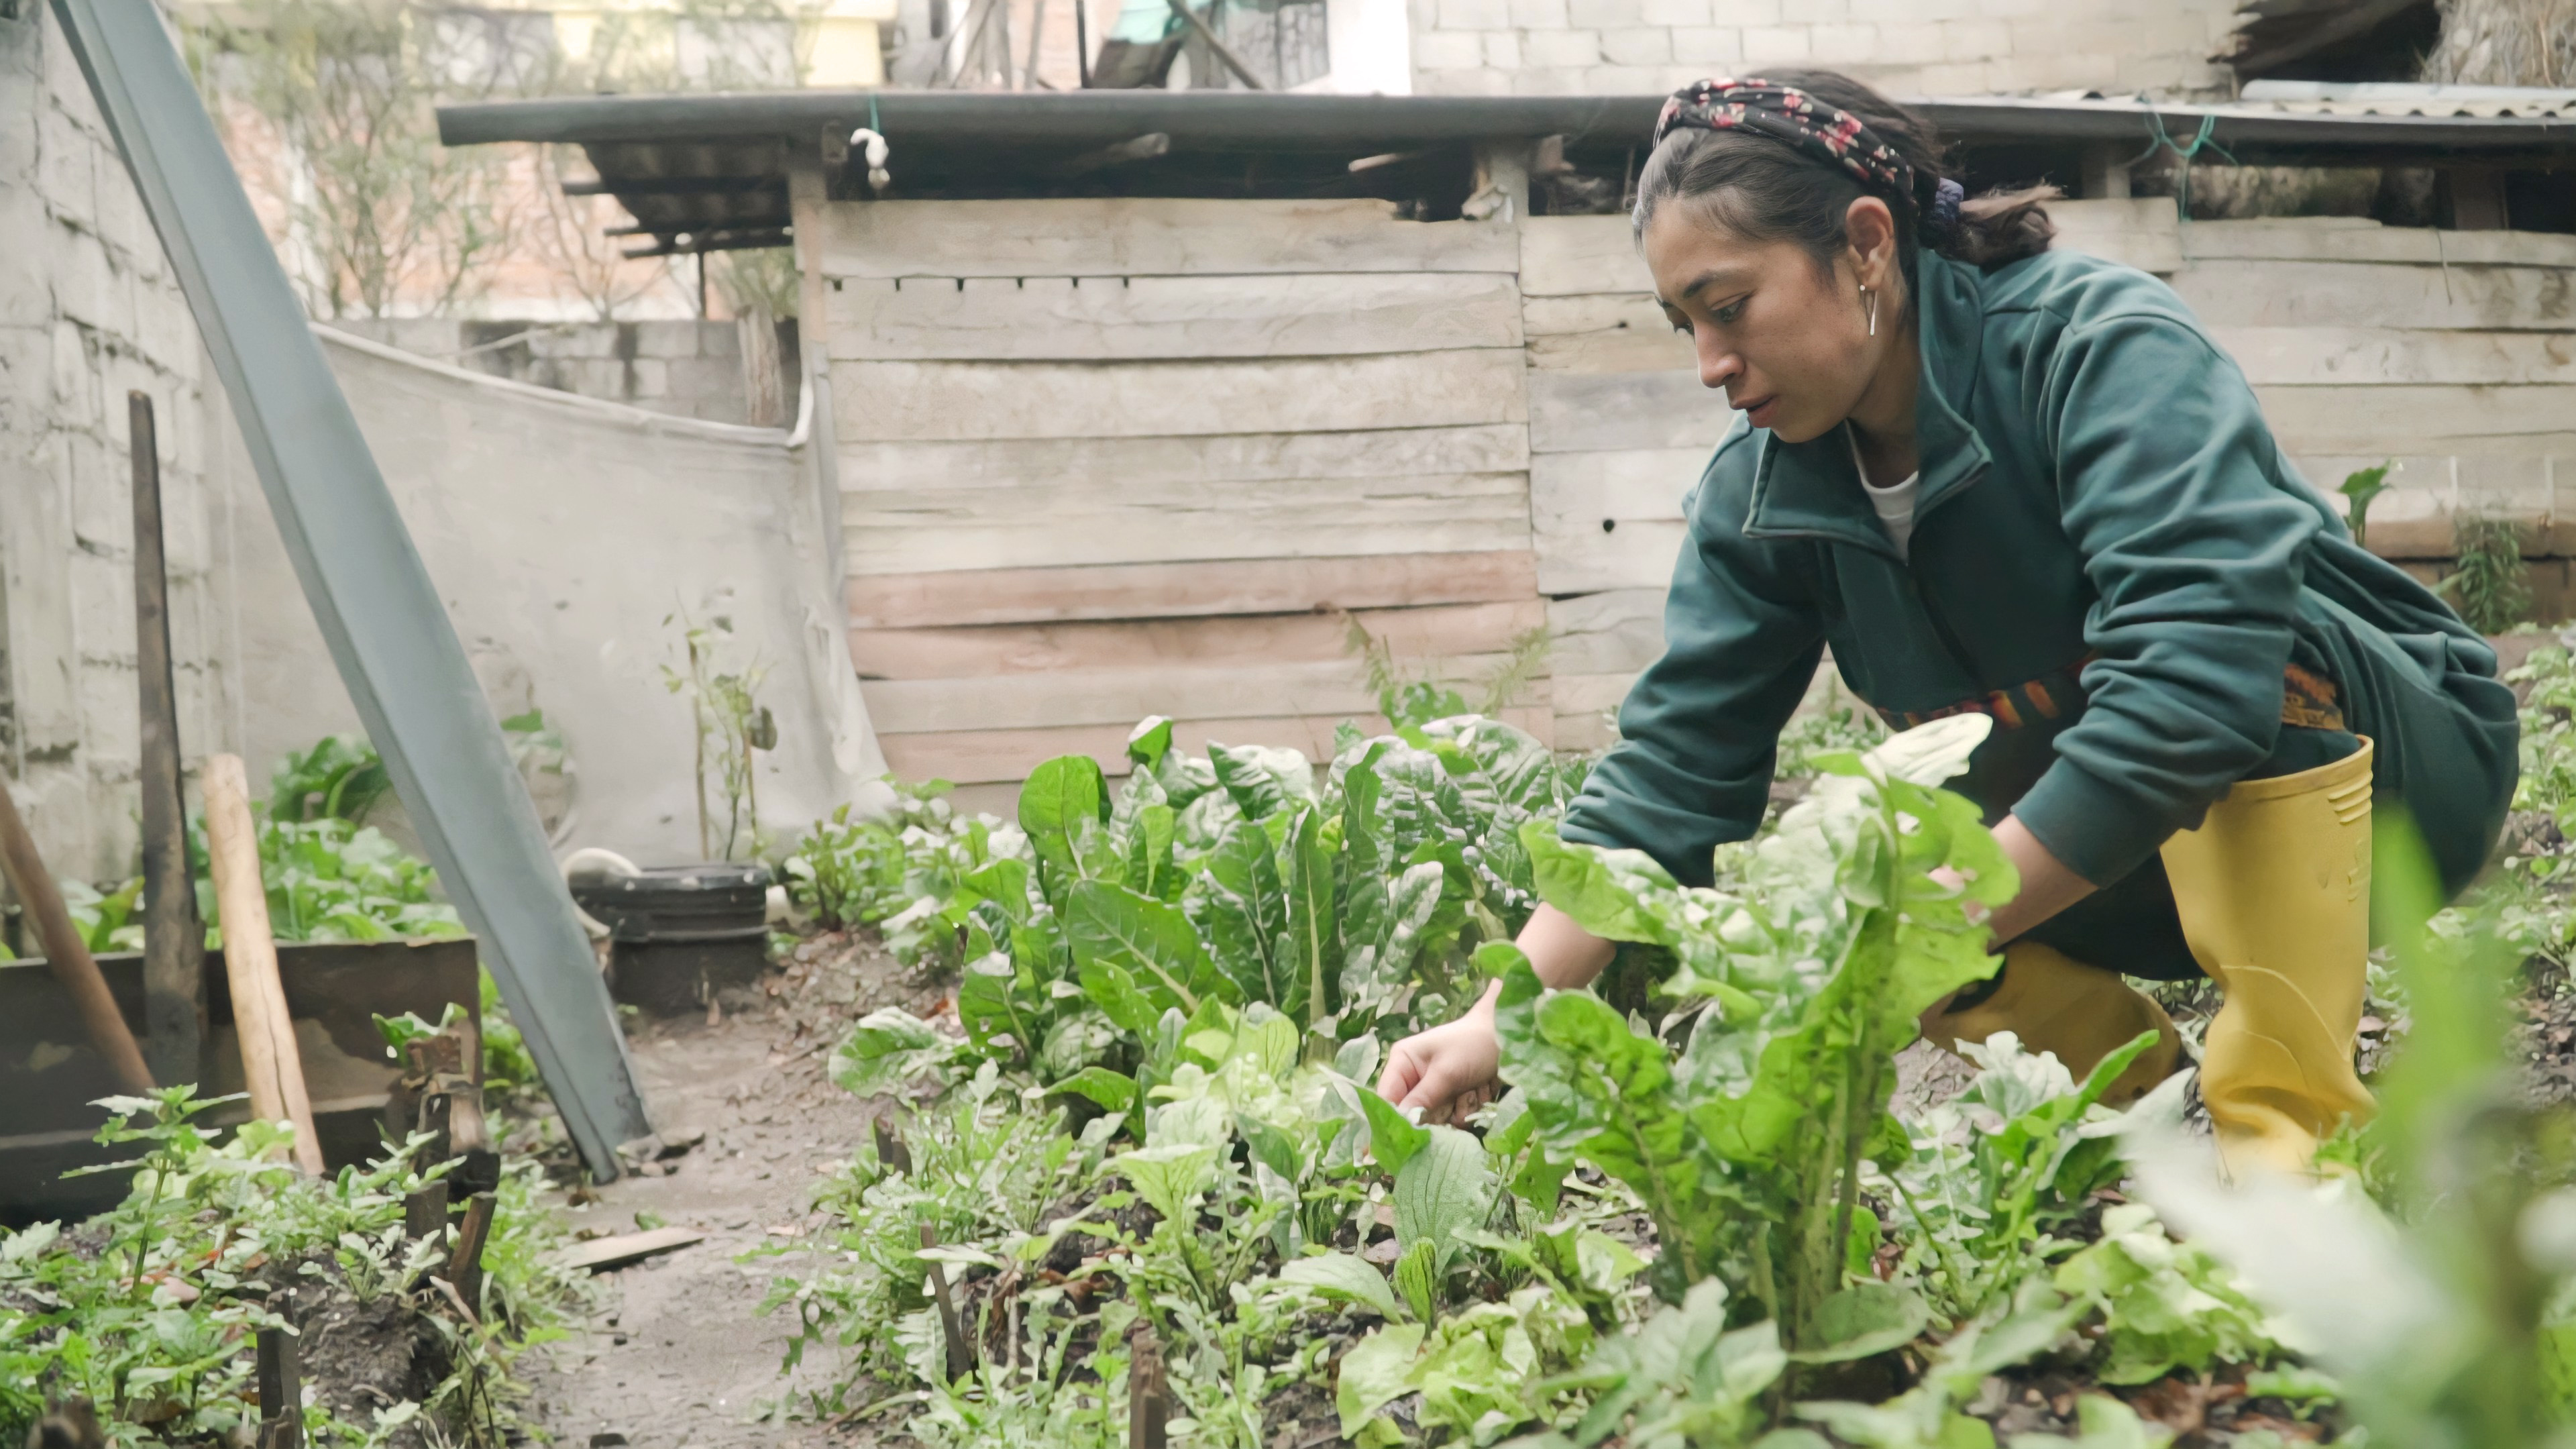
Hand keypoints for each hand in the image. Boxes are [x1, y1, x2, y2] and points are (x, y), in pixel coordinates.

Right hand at [1375, 1000, 1501, 1125]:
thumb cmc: (1472, 1045)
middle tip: (1454, 1099)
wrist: (1508, 1039)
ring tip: (1472, 1088)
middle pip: (1413, 1114)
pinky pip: (1454, 1118)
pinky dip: (1469, 1108)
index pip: (1387, 1098)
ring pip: (1437, 1119)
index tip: (1399, 1142)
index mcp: (1403, 1062)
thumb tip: (1402, 1125)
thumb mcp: (1446, 1071)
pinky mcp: (1452, 1100)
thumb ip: (1423, 1098)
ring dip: (1458, 1109)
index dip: (1391, 1120)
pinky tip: (1480, 1090)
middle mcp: (1414, 1078)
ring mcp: (1435, 1090)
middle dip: (1437, 1111)